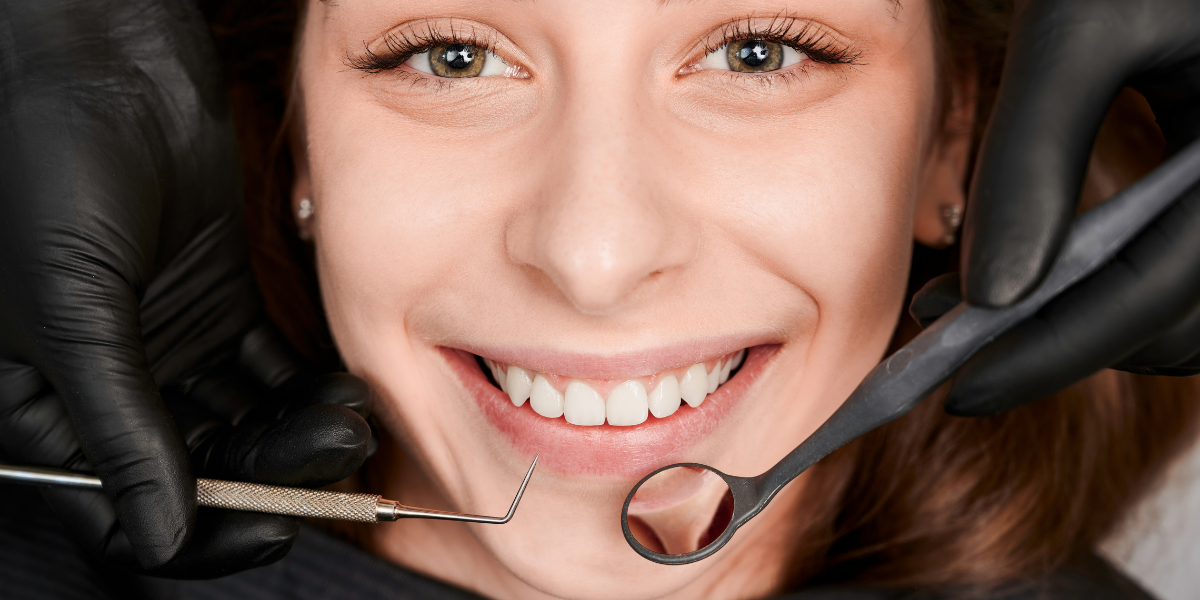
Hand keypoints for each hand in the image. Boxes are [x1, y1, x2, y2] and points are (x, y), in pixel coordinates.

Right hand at [0, 0, 369, 574]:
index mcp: (42, 407)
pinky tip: (346, 390)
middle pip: (199, 470)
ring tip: (351, 419)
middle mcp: (107, 388)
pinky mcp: (216, 306)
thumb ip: (119, 424)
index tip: (273, 526)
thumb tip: (158, 537)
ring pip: (244, 423)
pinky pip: (270, 370)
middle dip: (271, 472)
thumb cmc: (47, 168)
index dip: (199, 532)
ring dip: (298, 432)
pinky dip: (307, 388)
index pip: (122, 507)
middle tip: (337, 455)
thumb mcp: (73, 310)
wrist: (95, 60)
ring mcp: (167, 348)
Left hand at [950, 0, 1199, 414]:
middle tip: (953, 345)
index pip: (1152, 294)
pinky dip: (1119, 290)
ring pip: (1189, 315)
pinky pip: (1189, 275)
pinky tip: (1041, 268)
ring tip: (977, 307)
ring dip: (1088, 327)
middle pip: (1175, 322)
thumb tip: (989, 295)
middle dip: (1060, 344)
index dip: (1050, 352)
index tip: (959, 393)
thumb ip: (1033, 153)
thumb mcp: (1082, 28)